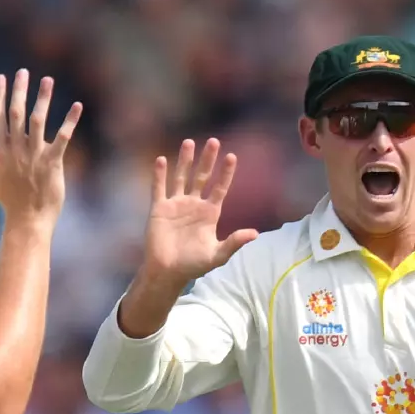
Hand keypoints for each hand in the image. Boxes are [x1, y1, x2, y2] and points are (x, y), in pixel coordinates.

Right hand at [0, 69, 82, 227]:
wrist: (27, 219)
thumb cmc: (8, 198)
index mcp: (0, 150)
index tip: (1, 78)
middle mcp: (16, 150)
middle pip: (16, 113)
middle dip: (19, 91)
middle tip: (23, 71)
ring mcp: (34, 156)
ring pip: (37, 121)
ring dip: (43, 99)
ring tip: (48, 80)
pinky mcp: (52, 163)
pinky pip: (62, 138)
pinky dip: (70, 121)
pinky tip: (77, 106)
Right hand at [143, 138, 258, 284]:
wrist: (167, 272)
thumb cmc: (193, 265)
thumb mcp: (217, 255)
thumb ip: (234, 243)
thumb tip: (255, 234)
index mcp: (209, 213)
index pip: (220, 188)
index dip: (226, 173)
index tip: (232, 157)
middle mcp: (194, 204)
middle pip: (202, 176)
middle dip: (207, 160)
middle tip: (214, 141)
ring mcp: (176, 204)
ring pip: (181, 177)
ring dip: (185, 160)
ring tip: (189, 142)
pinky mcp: (159, 209)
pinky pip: (159, 188)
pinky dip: (160, 174)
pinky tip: (162, 159)